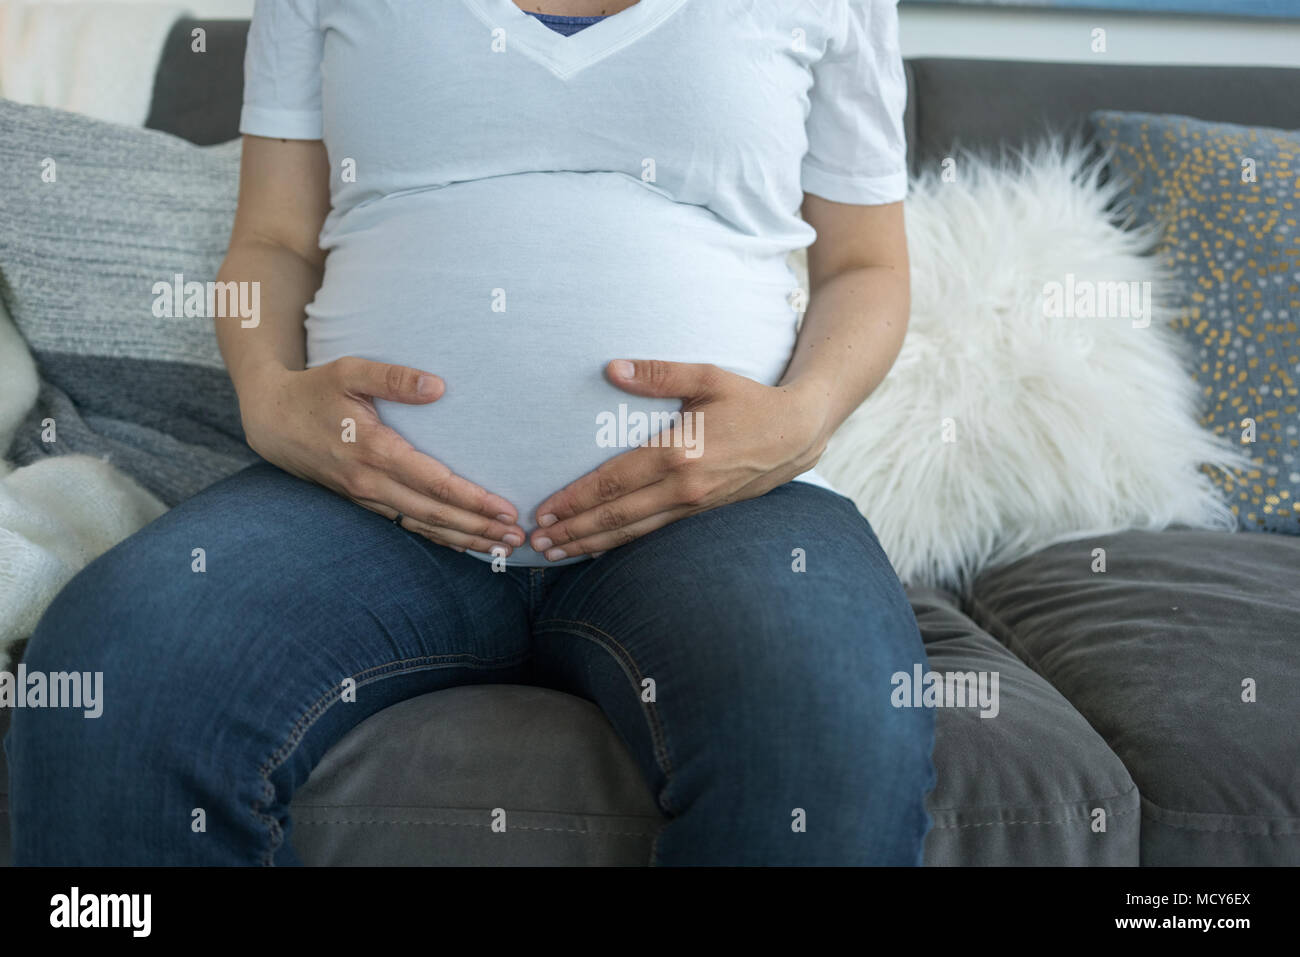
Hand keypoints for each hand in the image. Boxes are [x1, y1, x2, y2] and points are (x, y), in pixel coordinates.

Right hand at [238, 357, 524, 554]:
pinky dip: (438, 537)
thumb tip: (438, 387)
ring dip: (464, 539)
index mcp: (374, 450)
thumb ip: (394, 378)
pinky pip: (407, 525)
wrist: (271, 421)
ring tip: (502, 549)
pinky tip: (465, 544)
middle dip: (478, 529)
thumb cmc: (315, 390)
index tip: (506, 510)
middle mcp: (371, 482)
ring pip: (423, 526)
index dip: (472, 500)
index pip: (434, 483)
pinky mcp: (364, 502)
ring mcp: (366, 497)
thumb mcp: (349, 371)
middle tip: (518, 538)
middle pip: (435, 514)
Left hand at [529, 359, 831, 560]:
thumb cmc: (750, 401)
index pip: (613, 482)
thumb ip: (658, 373)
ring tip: (556, 555)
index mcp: (678, 452)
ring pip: (633, 532)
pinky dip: (621, 544)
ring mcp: (693, 506)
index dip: (575, 499)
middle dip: (573, 531)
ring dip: (592, 544)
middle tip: (537, 542)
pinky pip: (653, 533)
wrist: (797, 434)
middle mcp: (683, 487)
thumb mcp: (707, 376)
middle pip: (616, 516)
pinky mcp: (701, 514)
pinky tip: (598, 550)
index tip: (544, 511)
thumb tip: (612, 368)